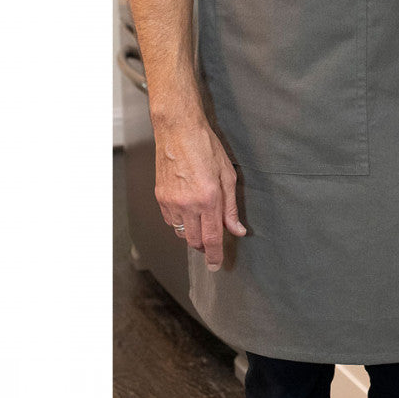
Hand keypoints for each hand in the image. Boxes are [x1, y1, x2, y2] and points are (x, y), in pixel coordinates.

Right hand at [154, 120, 246, 270]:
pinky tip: (188, 209)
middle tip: (213, 238)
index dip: (215, 256)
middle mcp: (188, 204)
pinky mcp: (160, 197)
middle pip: (194, 240)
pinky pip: (170, 221)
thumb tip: (238, 230)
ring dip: (192, 232)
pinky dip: (180, 222)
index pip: (211, 238)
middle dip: (204, 245)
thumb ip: (231, 208)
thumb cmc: (206, 148)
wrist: (179, 131)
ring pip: (181, 232)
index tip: (217, 266)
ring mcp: (171, 202)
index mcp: (208, 199)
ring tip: (201, 217)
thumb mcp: (228, 176)